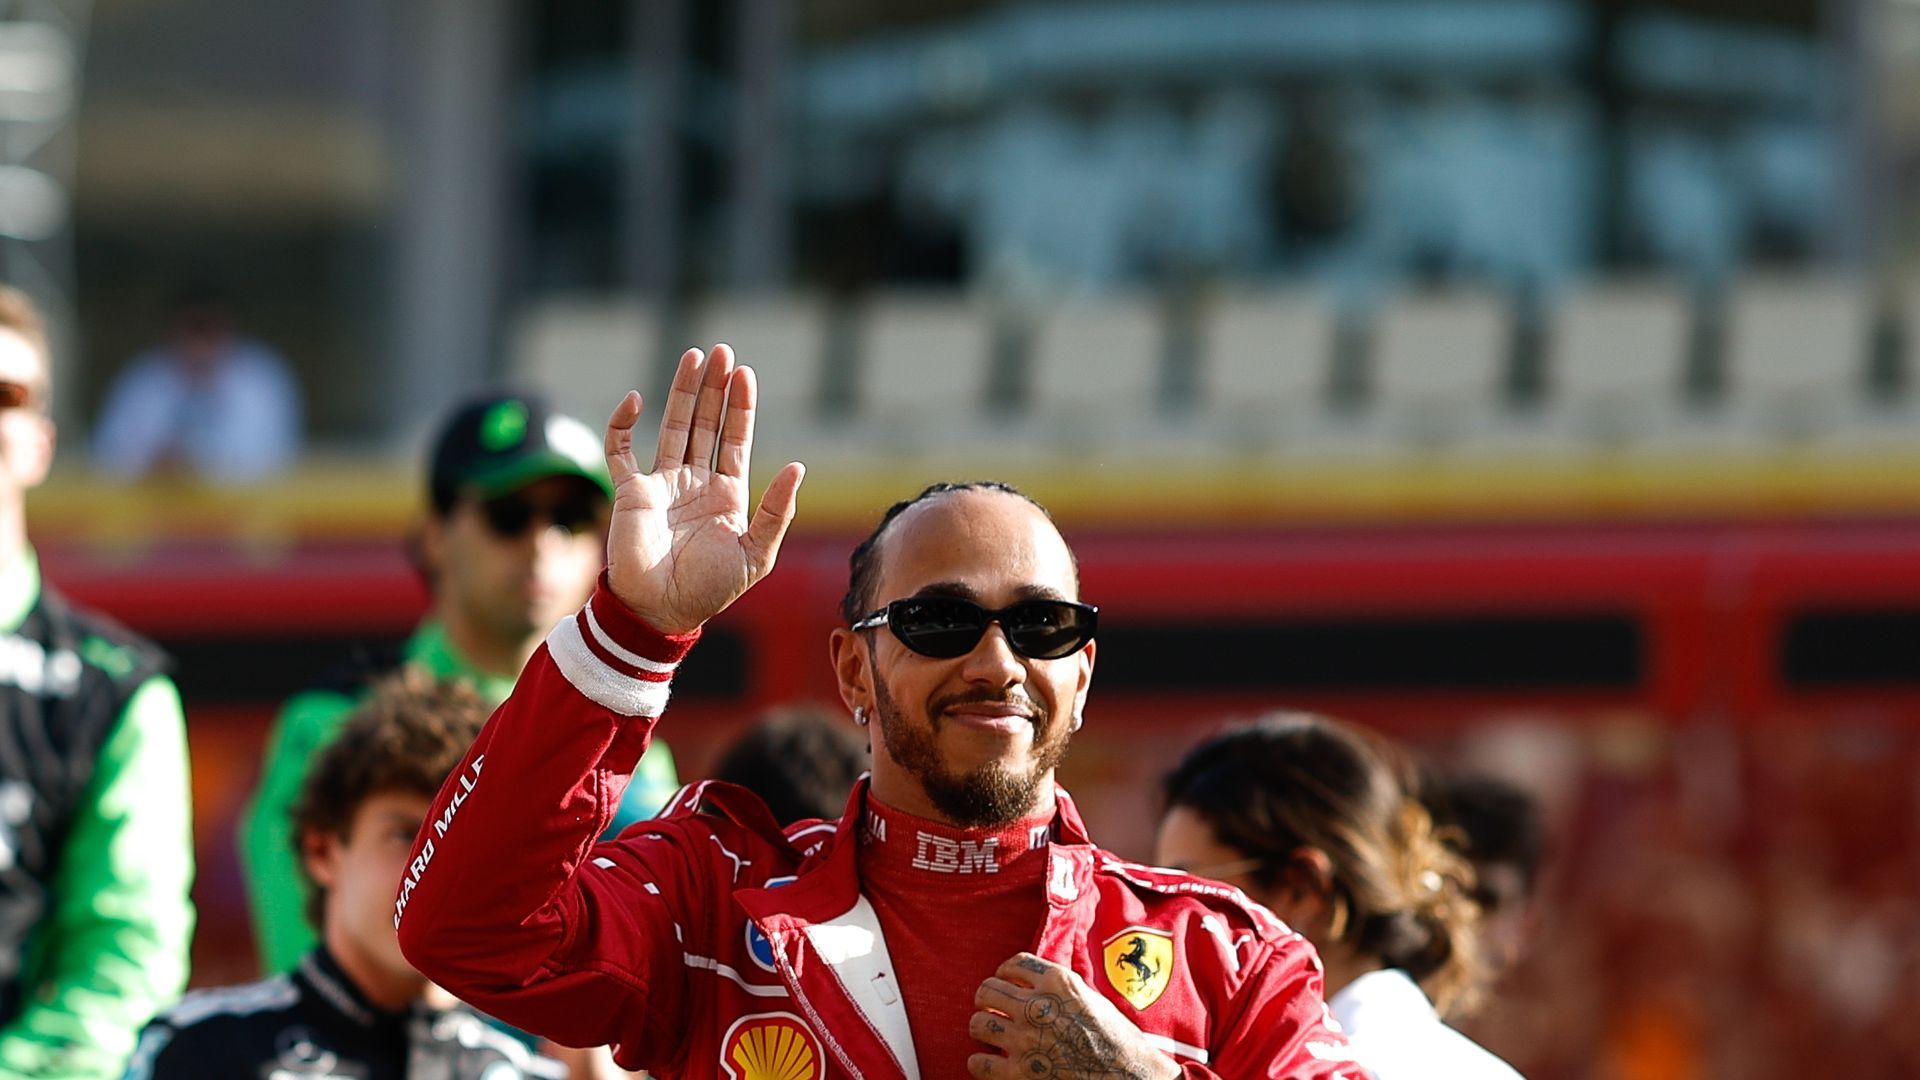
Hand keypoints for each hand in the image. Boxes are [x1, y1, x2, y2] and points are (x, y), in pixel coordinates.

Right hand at [603, 345, 804, 633]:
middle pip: (705, 423)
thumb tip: (798, 467)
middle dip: (714, 388)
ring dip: (682, 392)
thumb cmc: (709, 590)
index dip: (740, 407)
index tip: (745, 374)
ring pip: (672, 426)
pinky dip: (623, 424)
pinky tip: (637, 399)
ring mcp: (661, 484)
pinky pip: (621, 450)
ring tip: (694, 356)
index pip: (735, 440)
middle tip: (721, 351)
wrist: (660, 612)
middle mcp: (695, 483)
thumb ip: (776, 512)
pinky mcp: (629, 492)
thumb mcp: (756, 555)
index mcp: (727, 495)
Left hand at [968, 954, 1178, 1079]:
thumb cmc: (1117, 1040)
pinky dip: (980, 1062)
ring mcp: (1025, 1039)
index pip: (1013, 964)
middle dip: (988, 999)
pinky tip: (990, 1062)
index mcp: (1057, 982)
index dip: (1005, 973)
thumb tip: (1035, 984)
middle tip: (992, 1008)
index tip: (1006, 981)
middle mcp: (1037, 1006)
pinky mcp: (1019, 1072)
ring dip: (981, 1027)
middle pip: (988, 990)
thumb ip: (1061, 989)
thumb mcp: (1091, 999)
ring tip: (989, 1033)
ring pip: (977, 1023)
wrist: (1129, 1076)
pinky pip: (978, 1061)